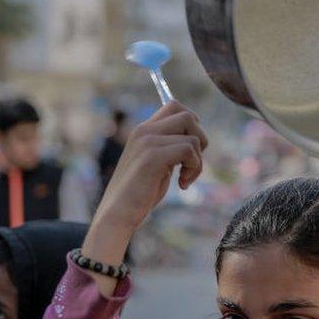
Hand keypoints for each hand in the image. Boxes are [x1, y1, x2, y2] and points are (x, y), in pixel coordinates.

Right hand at [84, 102, 206, 294]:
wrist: (118, 213)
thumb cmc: (139, 194)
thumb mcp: (157, 164)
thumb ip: (169, 148)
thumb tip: (196, 140)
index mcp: (144, 130)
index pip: (174, 106)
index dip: (192, 124)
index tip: (189, 150)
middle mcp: (144, 130)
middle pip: (188, 115)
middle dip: (200, 139)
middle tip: (191, 163)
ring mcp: (148, 141)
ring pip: (193, 137)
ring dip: (198, 162)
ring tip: (184, 179)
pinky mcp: (153, 156)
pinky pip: (189, 150)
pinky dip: (194, 169)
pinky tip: (182, 185)